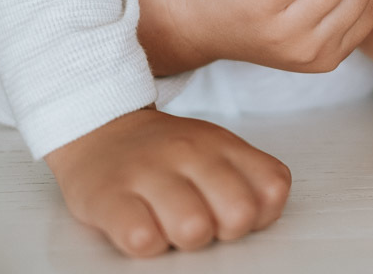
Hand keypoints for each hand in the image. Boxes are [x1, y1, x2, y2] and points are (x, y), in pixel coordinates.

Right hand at [45, 109, 291, 256]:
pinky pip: (141, 239)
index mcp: (223, 145)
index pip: (273, 188)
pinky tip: (142, 227)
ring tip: (168, 225)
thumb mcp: (217, 152)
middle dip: (224, 232)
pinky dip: (147, 243)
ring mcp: (149, 171)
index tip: (234, 211)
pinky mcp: (107, 196)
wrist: (99, 129)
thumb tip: (260, 216)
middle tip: (202, 223)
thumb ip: (250, 180)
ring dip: (183, 239)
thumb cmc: (165, 155)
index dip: (260, 214)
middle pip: (239, 213)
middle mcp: (190, 152)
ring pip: (194, 229)